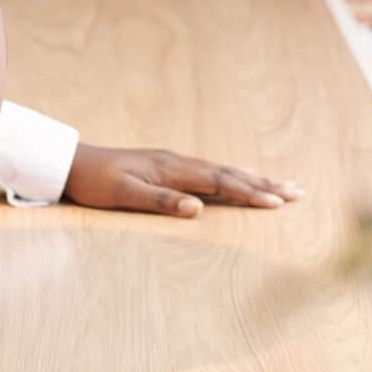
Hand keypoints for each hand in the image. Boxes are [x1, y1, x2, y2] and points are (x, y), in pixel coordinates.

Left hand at [63, 142, 303, 217]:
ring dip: (252, 178)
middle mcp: (178, 163)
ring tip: (281, 184)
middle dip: (264, 183)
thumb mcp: (123, 195)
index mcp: (172, 169)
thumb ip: (160, 202)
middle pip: (229, 173)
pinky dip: (232, 175)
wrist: (72, 163)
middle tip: (298, 192)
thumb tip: (197, 209)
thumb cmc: (95, 182)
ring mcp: (174, 163)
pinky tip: (238, 177)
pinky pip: (209, 171)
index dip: (250, 192)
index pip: (220, 182)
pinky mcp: (167, 167)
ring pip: (222, 170)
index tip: (278, 203)